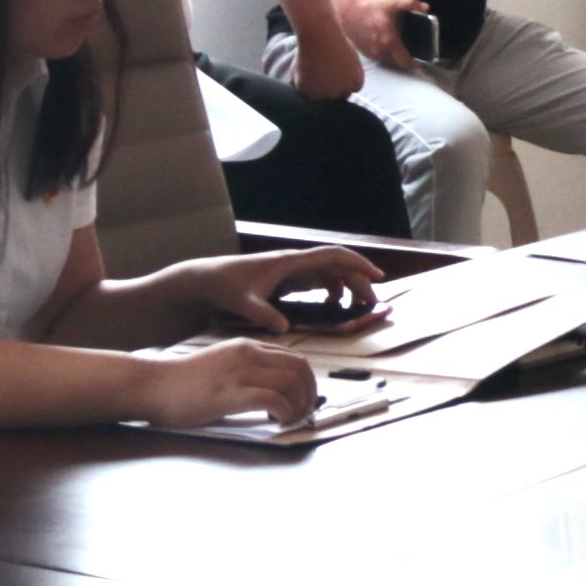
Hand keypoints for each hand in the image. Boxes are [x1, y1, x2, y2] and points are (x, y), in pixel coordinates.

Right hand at [131, 335, 320, 428]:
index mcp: (247, 347)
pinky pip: (273, 398)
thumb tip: (275, 392)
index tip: (302, 402)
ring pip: (291, 382)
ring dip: (298, 405)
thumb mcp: (221, 365)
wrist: (152, 384)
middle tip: (302, 414)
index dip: (306, 383)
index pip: (294, 359)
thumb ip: (246, 372)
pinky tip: (276, 421)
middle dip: (309, 394)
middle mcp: (247, 354)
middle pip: (300, 369)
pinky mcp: (229, 393)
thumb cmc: (182, 383)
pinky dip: (283, 412)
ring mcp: (239, 372)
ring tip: (289, 420)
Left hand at [187, 248, 388, 336]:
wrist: (207, 280)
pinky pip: (318, 280)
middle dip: (359, 280)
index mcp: (290, 263)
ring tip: (358, 304)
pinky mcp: (287, 279)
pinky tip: (332, 304)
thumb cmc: (225, 287)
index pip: (333, 256)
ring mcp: (292, 270)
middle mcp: (295, 263)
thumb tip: (284, 330)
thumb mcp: (244, 304)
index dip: (358, 264)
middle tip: (372, 301)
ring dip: (347, 285)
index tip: (378, 276)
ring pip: (330, 273)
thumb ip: (264, 315)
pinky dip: (332, 289)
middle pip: (338, 266)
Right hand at [348, 0, 433, 67]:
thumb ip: (410, 3)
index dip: (415, 64)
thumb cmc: (369, 9)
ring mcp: (372, 54)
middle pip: (399, 64)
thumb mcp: (392, 3)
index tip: (421, 61)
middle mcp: (381, 51)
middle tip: (413, 53)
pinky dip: (386, 55)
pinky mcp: (366, 54)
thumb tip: (426, 7)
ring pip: (389, 62)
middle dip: (407, 60)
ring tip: (401, 49)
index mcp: (390, 41)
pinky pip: (380, 59)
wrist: (346, 14)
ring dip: (396, 58)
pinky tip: (387, 46)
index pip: (405, 61)